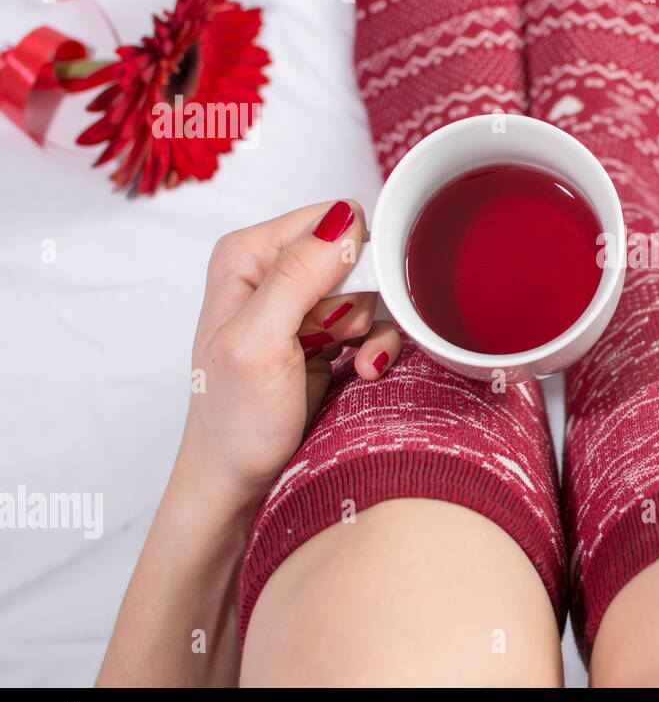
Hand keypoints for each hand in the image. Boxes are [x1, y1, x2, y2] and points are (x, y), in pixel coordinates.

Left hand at [180, 200, 401, 505]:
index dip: (352, 261)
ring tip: (355, 364)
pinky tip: (363, 372)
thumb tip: (346, 221)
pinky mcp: (328, 335)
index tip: (341, 313)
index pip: (332, 220)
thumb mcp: (259, 343)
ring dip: (375, 331)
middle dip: (367, 300)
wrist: (241, 480)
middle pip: (359, 255)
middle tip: (343, 340)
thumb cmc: (235, 420)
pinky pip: (378, 323)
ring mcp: (304, 305)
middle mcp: (276, 271)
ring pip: (375, 291)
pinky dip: (379, 349)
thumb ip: (297, 277)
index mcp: (249, 256)